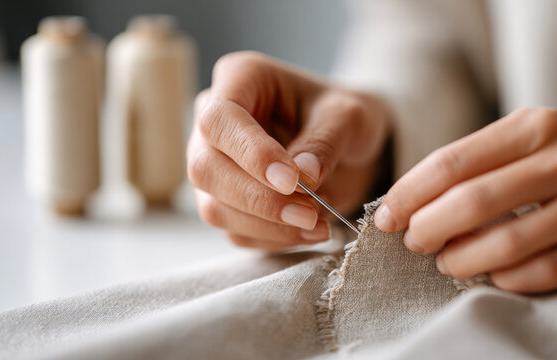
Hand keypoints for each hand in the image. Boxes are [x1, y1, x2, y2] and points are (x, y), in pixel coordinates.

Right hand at [188, 51, 389, 249]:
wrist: (350, 147)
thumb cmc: (343, 118)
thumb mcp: (349, 118)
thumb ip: (325, 142)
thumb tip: (302, 176)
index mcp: (240, 80)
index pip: (221, 119)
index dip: (251, 154)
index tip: (292, 181)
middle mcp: (215, 122)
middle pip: (206, 168)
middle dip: (259, 199)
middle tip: (311, 213)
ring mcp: (214, 164)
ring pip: (214, 207)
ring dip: (267, 225)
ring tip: (318, 224)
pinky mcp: (225, 201)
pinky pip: (234, 231)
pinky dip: (273, 238)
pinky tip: (308, 230)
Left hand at [376, 108, 556, 292]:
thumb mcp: (535, 146)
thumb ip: (481, 166)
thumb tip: (413, 201)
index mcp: (537, 127)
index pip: (452, 162)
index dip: (409, 194)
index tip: (386, 217)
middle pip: (472, 201)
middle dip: (428, 228)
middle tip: (413, 243)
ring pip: (507, 241)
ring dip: (464, 259)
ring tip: (447, 262)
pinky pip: (544, 272)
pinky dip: (508, 280)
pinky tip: (495, 277)